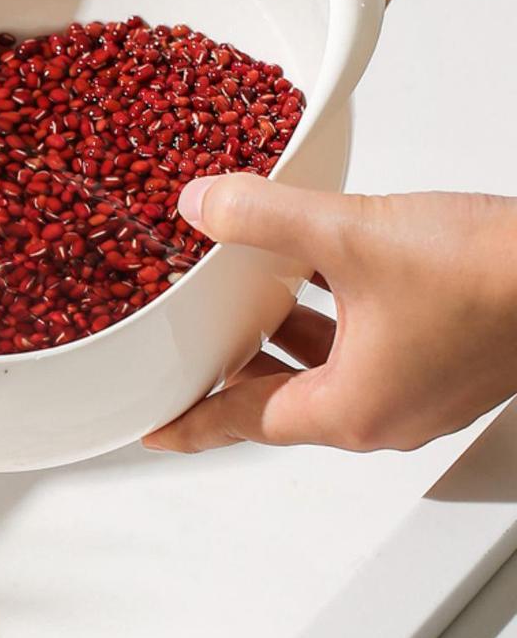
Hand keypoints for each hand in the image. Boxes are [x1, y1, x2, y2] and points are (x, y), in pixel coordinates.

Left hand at [143, 174, 516, 453]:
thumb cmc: (495, 277)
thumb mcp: (353, 235)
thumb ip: (264, 218)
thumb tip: (204, 207)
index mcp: (351, 409)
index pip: (241, 425)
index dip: (189, 424)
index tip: (154, 431)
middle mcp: (385, 414)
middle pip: (280, 401)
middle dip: (233, 373)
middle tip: (193, 349)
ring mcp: (419, 394)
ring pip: (325, 374)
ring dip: (283, 341)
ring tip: (246, 301)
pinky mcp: (445, 364)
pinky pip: (365, 353)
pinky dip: (330, 323)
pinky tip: (319, 276)